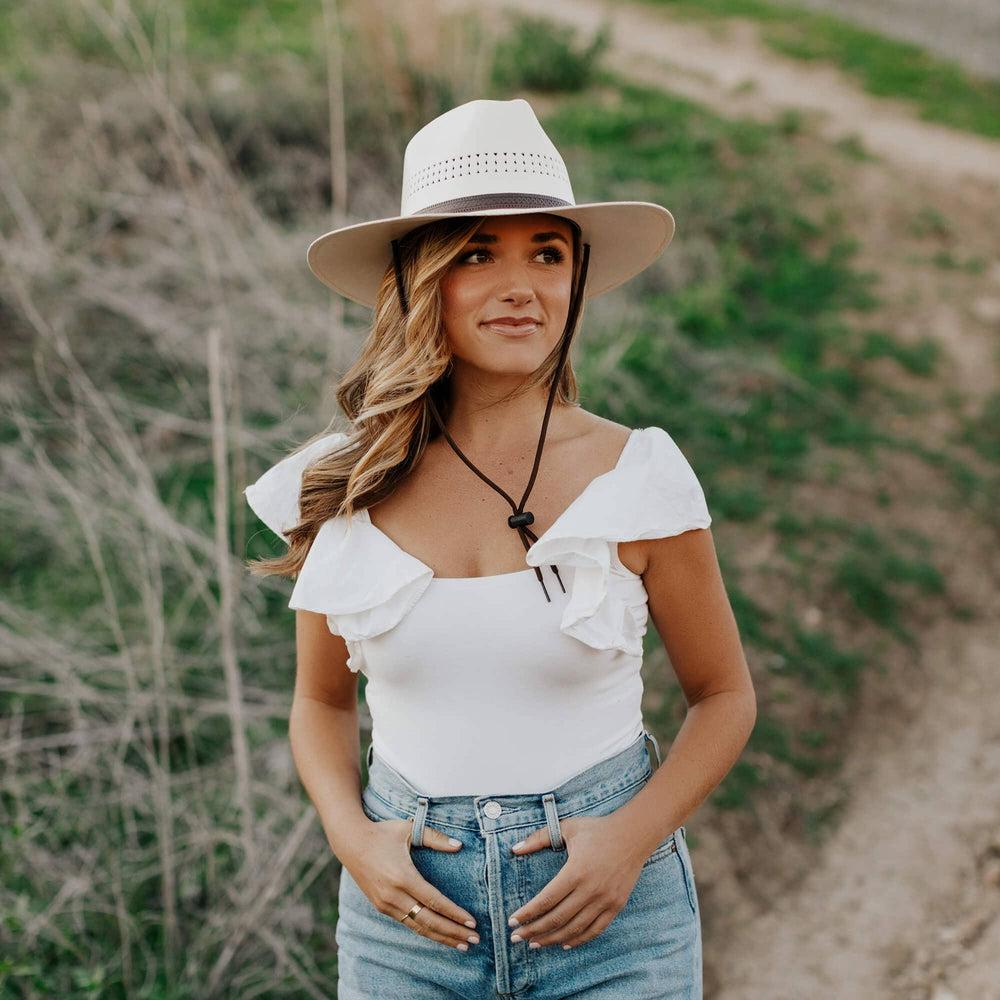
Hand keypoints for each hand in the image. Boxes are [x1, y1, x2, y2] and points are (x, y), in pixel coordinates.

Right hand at [345, 817, 479, 951]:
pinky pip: (407, 923)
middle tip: (474, 940)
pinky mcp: (381, 907)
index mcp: (403, 876)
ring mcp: (385, 904)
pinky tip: (439, 935)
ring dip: (441, 937)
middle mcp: (393, 895)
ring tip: (461, 944)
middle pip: (428, 921)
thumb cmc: (383, 833)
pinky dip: (425, 931)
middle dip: (453, 932)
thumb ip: (435, 838)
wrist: (350, 842)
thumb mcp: (408, 829)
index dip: (454, 913)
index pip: (434, 901)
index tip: (472, 922)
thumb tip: (459, 845)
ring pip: (418, 927)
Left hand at [507, 814, 645, 949]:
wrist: (634, 835)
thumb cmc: (597, 829)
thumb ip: (539, 838)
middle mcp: (591, 889)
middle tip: (516, 938)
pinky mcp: (616, 906)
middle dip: (533, 930)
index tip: (512, 922)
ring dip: (552, 939)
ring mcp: (605, 900)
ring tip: (534, 944)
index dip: (527, 914)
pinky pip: (595, 930)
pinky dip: (578, 940)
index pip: (546, 900)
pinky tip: (563, 944)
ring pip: (574, 928)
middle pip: (557, 918)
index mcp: (576, 871)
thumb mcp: (567, 828)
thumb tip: (514, 850)